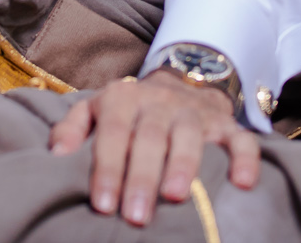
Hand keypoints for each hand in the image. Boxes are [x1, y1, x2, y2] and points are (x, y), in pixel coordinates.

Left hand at [48, 68, 260, 226]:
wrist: (179, 84)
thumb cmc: (128, 112)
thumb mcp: (95, 111)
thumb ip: (72, 129)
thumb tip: (56, 156)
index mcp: (123, 98)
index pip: (113, 133)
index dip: (107, 168)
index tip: (102, 204)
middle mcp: (159, 102)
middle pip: (150, 138)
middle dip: (142, 177)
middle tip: (136, 216)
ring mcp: (194, 112)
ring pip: (191, 136)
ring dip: (184, 167)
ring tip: (176, 198)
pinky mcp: (225, 124)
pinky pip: (240, 139)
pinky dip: (245, 159)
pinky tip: (242, 183)